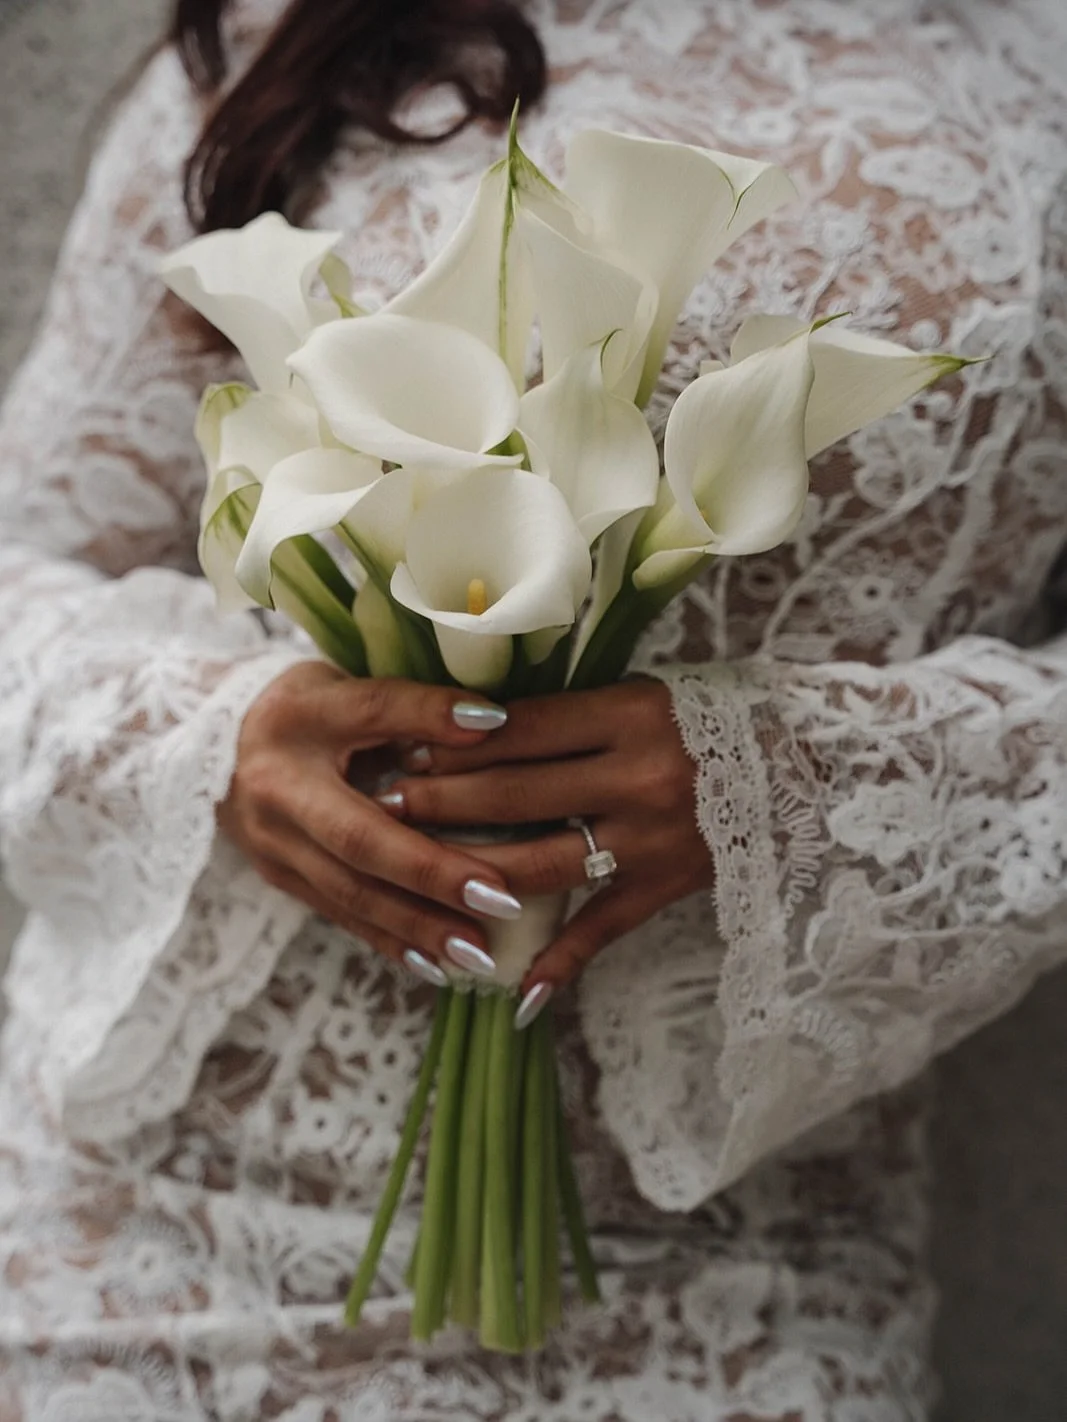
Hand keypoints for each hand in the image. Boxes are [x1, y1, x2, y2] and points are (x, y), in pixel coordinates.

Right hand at [219, 662, 525, 985]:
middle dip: (431, 872)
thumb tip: (492, 721)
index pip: (372, 710)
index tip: (495, 729)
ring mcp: (273, 842)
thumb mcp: (348, 688)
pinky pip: (340, 913)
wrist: (219, 746)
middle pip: (358, 835)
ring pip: (349, 891)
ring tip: (479, 952)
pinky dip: (391, 941)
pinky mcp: (280, 877)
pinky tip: (437, 965)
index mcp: (300, 719)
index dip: (427, 718)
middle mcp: (279, 787)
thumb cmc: (307, 709)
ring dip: (417, 925)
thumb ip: (413, 704)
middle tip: (500, 899)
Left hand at [377, 679, 712, 994]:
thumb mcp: (637, 696)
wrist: (798, 765)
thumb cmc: (700, 719)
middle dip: (440, 801)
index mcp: (629, 715)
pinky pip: (603, 930)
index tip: (405, 749)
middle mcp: (638, 777)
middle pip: (517, 795)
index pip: (521, 730)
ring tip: (417, 868)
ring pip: (543, 863)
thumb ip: (567, 714)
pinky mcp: (667, 886)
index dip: (455, 743)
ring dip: (471, 871)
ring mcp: (652, 839)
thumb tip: (468, 728)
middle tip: (383, 803)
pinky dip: (559, 964)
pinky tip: (514, 996)